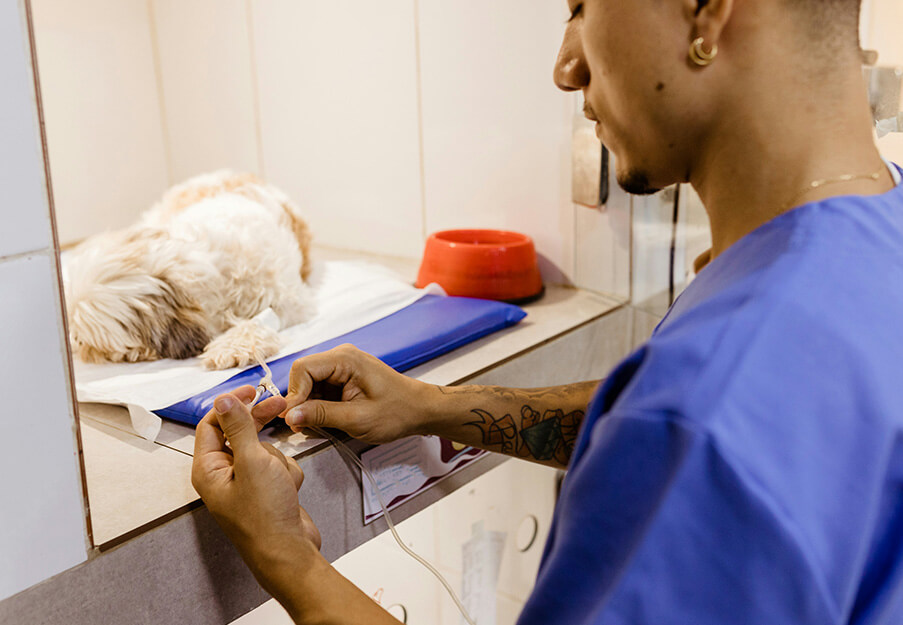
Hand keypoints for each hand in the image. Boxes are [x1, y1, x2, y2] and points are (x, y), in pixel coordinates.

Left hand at [191, 386, 321, 581]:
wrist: (289, 551)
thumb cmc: (266, 516)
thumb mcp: (252, 462)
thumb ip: (238, 427)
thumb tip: (224, 400)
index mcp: (208, 469)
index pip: (212, 423)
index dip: (231, 404)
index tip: (252, 390)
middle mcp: (223, 476)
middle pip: (239, 433)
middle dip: (260, 424)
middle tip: (278, 406)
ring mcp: (246, 484)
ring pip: (263, 449)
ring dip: (278, 457)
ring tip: (281, 478)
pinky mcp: (266, 491)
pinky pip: (278, 466)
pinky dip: (287, 473)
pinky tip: (289, 488)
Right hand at [281, 344, 435, 443]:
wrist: (419, 410)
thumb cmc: (397, 412)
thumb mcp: (357, 419)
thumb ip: (322, 415)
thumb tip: (290, 415)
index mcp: (345, 359)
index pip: (302, 368)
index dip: (293, 394)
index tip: (292, 418)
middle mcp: (341, 357)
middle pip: (303, 376)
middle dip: (300, 401)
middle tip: (303, 426)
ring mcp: (342, 367)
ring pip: (309, 385)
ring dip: (309, 406)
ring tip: (320, 426)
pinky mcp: (343, 378)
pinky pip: (320, 389)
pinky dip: (319, 406)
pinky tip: (328, 420)